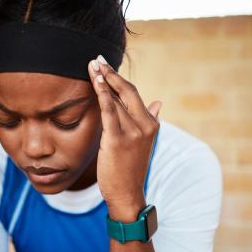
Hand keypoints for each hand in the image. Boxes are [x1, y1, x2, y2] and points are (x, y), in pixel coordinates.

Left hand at [88, 55, 161, 217]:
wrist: (127, 192)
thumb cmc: (130, 167)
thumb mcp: (144, 142)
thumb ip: (151, 119)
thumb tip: (159, 102)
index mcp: (151, 123)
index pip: (134, 95)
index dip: (119, 79)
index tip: (106, 65)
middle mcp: (145, 124)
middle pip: (127, 91)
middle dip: (111, 73)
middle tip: (97, 59)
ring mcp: (133, 131)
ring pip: (117, 98)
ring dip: (103, 79)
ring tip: (92, 65)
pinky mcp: (118, 138)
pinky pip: (109, 109)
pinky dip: (102, 93)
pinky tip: (96, 80)